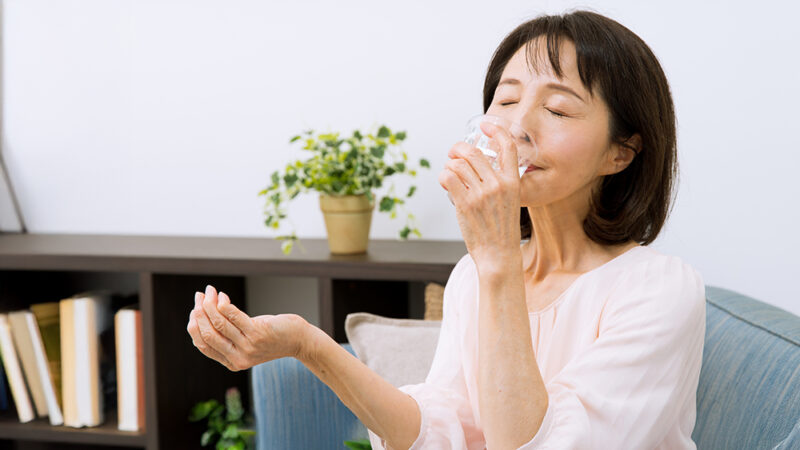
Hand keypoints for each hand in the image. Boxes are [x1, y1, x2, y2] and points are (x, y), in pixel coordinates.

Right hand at [186, 284, 312, 370]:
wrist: (298, 341)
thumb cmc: (270, 337)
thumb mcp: (245, 341)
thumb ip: (226, 335)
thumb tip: (200, 311)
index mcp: (231, 363)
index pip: (202, 344)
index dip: (194, 324)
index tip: (195, 309)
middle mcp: (238, 358)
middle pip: (207, 333)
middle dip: (199, 312)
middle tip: (200, 296)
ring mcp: (248, 347)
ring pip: (218, 322)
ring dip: (210, 303)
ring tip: (210, 291)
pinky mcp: (257, 333)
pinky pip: (232, 315)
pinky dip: (223, 303)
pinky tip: (222, 296)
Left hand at [438, 122, 521, 271]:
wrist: (499, 255)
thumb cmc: (501, 231)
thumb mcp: (510, 202)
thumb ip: (498, 184)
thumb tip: (472, 167)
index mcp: (513, 182)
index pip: (508, 147)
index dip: (496, 131)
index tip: (485, 125)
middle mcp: (498, 184)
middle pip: (473, 152)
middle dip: (457, 149)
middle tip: (452, 154)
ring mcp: (481, 194)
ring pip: (457, 164)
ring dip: (449, 166)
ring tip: (450, 174)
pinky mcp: (465, 203)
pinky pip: (448, 177)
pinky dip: (443, 176)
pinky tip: (445, 182)